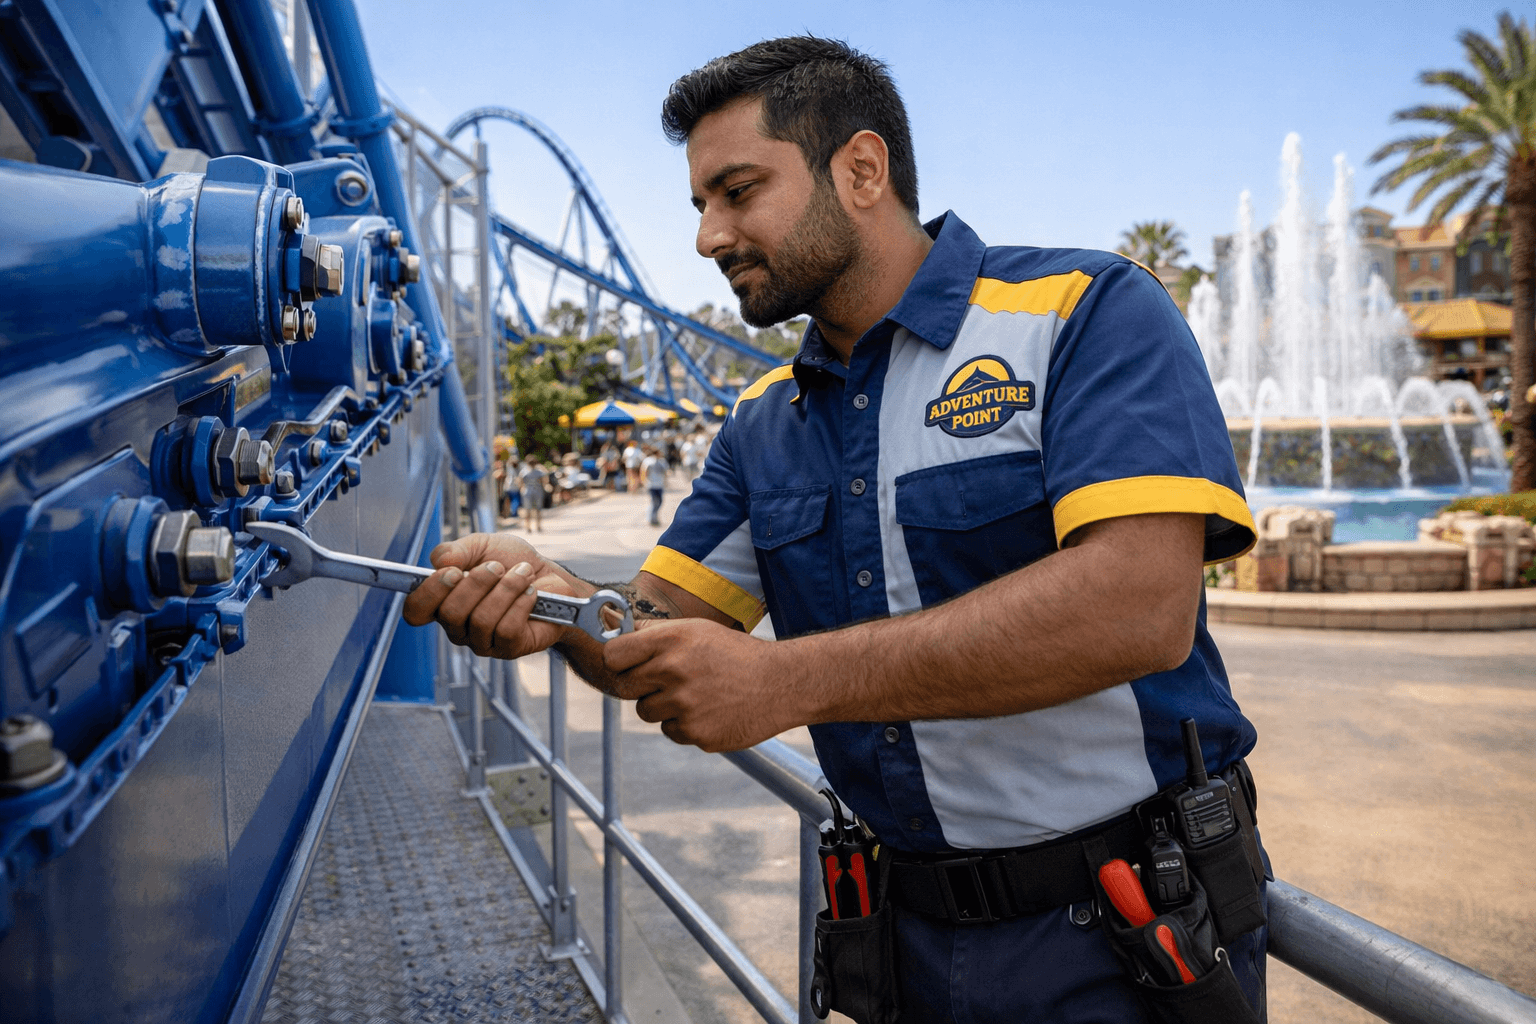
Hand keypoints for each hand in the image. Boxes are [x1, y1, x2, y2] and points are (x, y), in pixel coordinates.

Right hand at [402, 532, 582, 658]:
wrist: (551, 576)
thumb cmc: (512, 562)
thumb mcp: (483, 546)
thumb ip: (457, 550)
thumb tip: (439, 562)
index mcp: (443, 601)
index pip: (416, 611)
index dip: (428, 593)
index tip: (452, 572)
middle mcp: (457, 626)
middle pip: (450, 613)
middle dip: (477, 583)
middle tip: (497, 567)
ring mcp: (481, 641)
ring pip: (480, 621)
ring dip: (505, 590)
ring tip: (522, 574)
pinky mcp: (508, 648)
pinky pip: (506, 629)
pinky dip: (521, 603)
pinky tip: (531, 593)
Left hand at [602, 619, 796, 751]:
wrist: (781, 683)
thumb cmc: (736, 654)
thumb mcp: (697, 630)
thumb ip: (655, 633)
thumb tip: (615, 629)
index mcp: (671, 641)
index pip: (614, 656)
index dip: (618, 661)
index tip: (626, 664)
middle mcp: (674, 671)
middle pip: (625, 688)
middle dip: (640, 686)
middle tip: (666, 681)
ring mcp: (684, 705)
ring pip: (647, 712)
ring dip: (664, 707)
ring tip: (698, 694)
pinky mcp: (696, 733)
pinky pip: (671, 731)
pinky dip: (685, 725)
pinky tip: (710, 711)